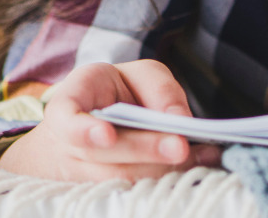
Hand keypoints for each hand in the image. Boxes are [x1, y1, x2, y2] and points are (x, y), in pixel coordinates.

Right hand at [0, 60, 221, 180]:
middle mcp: (65, 143)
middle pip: (103, 154)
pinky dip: (164, 179)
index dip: (83, 130)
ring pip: (119, 178)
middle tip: (181, 146)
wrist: (92, 120)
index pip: (65, 119)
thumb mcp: (138, 75)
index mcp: (70, 102)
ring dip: (162, 169)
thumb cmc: (117, 92)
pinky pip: (131, 190)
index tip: (107, 135)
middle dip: (145, 150)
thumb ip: (159, 89)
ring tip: (202, 156)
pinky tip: (193, 168)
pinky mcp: (98, 191)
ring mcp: (77, 173)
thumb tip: (180, 120)